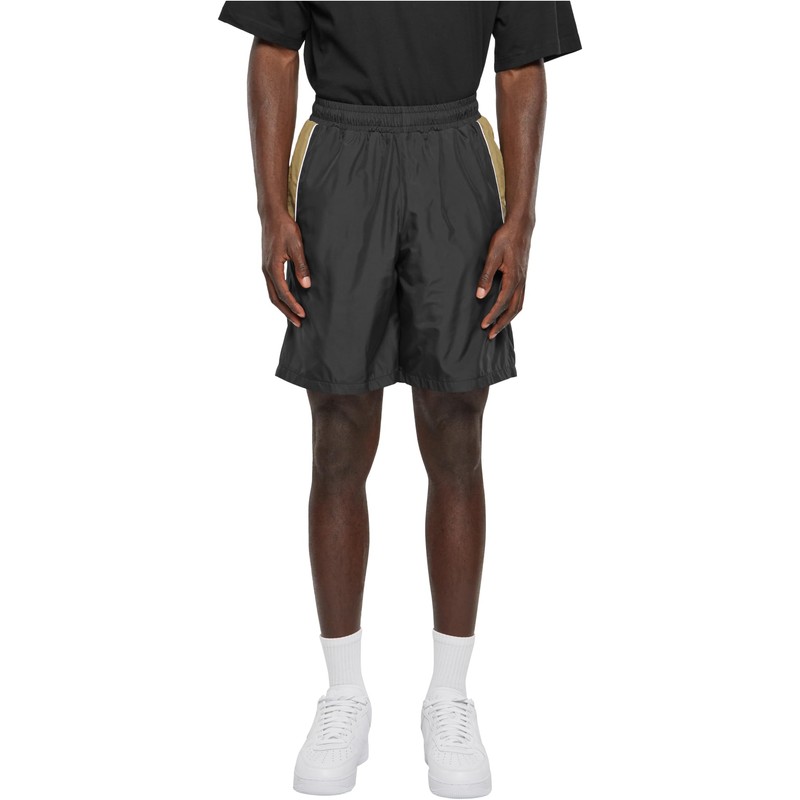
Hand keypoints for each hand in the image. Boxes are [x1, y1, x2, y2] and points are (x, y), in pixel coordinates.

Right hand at [262, 212, 311, 326]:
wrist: (272, 216)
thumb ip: (301, 266)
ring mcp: (266, 268)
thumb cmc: (285, 228)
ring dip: (283, 305)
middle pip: (275, 298)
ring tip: (294, 315)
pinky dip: (280, 296)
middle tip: (298, 322)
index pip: (283, 293)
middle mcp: (267, 270)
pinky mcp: (268, 265)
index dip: (293, 305)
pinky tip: (288, 298)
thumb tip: (306, 285)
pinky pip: (273, 286)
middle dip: (286, 311)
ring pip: (272, 293)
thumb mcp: (297, 246)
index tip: (303, 314)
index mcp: (273, 267)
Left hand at [475, 221, 530, 338]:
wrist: (521, 227)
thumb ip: (486, 276)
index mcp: (514, 278)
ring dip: (508, 318)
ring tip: (497, 328)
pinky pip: (520, 298)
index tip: (483, 325)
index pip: (502, 303)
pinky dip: (513, 309)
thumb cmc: (505, 239)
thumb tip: (480, 295)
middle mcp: (521, 282)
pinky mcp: (523, 277)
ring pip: (519, 305)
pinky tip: (506, 312)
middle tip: (491, 335)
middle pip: (514, 309)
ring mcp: (524, 280)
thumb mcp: (492, 256)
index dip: (493, 315)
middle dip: (502, 323)